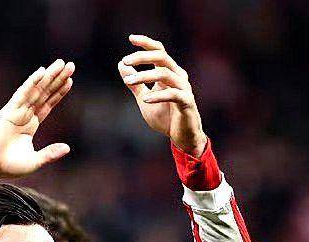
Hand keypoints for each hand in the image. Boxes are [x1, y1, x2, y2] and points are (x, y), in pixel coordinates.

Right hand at [0, 59, 73, 189]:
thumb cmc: (9, 167)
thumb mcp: (35, 162)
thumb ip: (50, 154)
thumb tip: (68, 148)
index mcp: (30, 125)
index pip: (48, 104)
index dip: (58, 92)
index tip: (70, 80)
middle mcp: (24, 115)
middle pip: (44, 93)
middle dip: (56, 79)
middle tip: (70, 64)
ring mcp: (16, 112)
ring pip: (35, 90)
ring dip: (48, 76)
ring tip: (61, 63)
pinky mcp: (8, 112)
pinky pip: (22, 94)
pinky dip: (31, 83)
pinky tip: (41, 72)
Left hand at [118, 35, 205, 156]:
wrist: (182, 136)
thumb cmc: (165, 117)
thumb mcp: (144, 99)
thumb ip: (135, 84)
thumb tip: (122, 65)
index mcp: (169, 73)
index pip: (159, 51)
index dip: (146, 43)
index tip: (131, 38)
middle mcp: (178, 76)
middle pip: (162, 57)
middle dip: (143, 57)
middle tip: (126, 61)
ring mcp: (184, 88)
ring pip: (165, 74)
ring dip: (145, 76)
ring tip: (129, 82)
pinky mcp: (187, 102)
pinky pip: (173, 94)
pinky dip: (158, 95)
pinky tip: (145, 99)